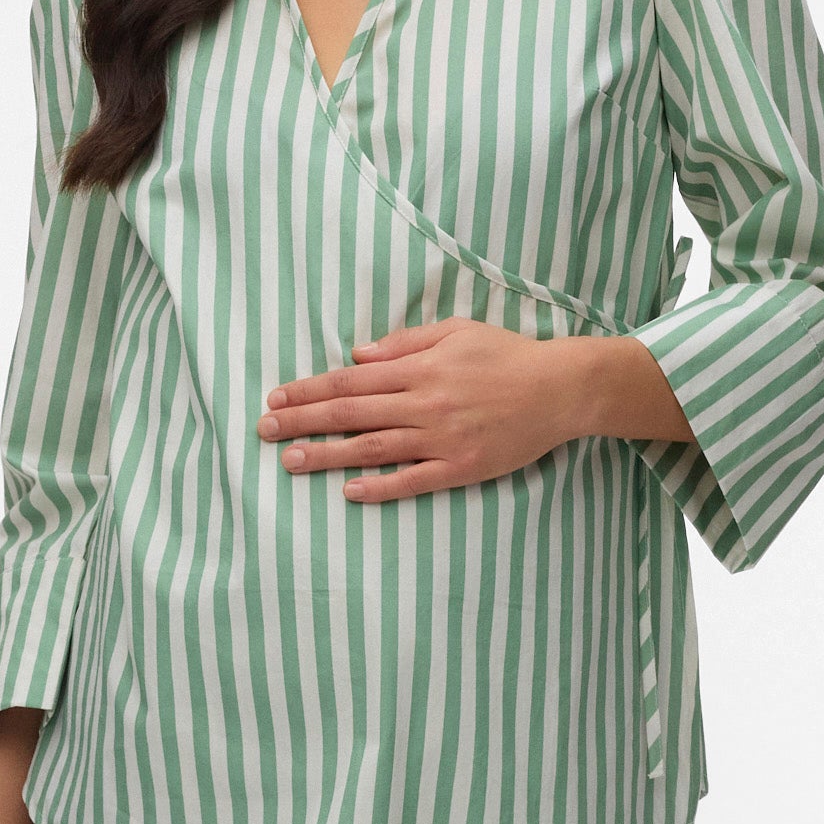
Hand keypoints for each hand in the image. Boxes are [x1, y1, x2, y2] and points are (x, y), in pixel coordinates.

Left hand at [255, 318, 682, 501]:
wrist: (560, 389)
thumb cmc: (506, 354)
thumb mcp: (455, 331)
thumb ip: (405, 343)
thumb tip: (358, 354)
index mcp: (419, 367)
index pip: (350, 379)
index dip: (309, 389)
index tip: (276, 398)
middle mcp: (424, 402)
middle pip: (350, 413)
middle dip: (302, 421)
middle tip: (263, 431)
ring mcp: (441, 438)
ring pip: (372, 448)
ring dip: (327, 455)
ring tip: (290, 462)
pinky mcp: (461, 468)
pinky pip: (413, 480)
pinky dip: (380, 487)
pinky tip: (349, 492)